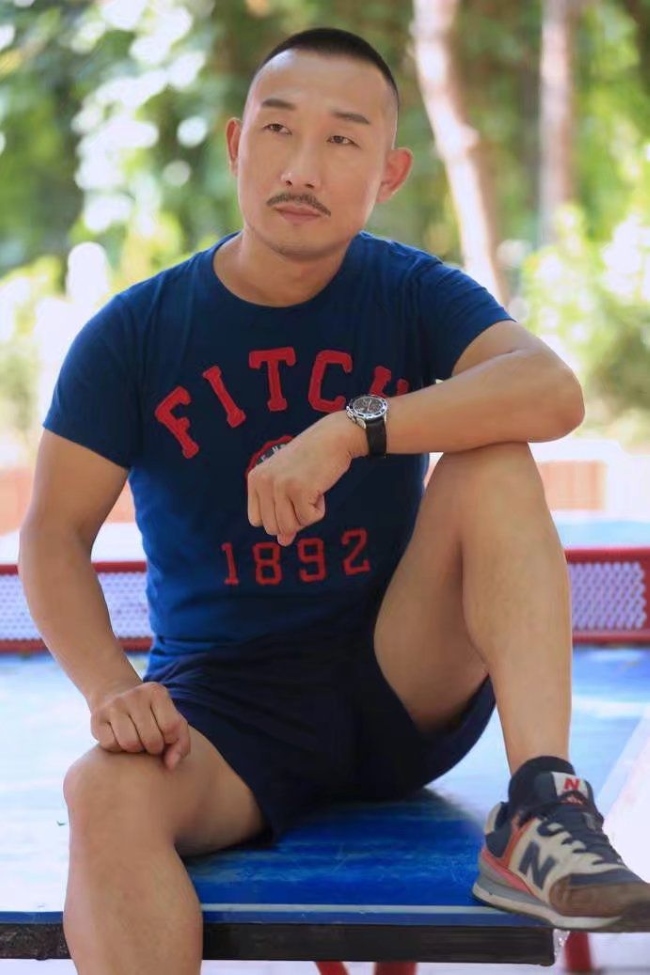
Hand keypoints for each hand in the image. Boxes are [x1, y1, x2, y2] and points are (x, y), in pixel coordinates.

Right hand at [90, 680, 190, 770]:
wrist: (115, 696)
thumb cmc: (151, 715)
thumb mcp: (171, 721)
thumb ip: (181, 743)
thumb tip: (171, 765)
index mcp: (157, 692)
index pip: (170, 727)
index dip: (170, 740)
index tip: (165, 736)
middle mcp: (135, 695)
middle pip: (151, 738)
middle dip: (154, 748)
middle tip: (150, 741)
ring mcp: (114, 705)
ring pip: (130, 743)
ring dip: (136, 749)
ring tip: (137, 740)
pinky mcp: (97, 718)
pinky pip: (111, 745)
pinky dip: (117, 749)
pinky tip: (120, 738)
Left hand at [247, 411, 364, 544]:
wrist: (334, 437)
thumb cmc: (312, 460)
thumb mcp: (289, 485)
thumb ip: (282, 512)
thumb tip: (283, 542)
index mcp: (255, 479)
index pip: (257, 521)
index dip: (278, 517)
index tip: (291, 500)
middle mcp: (263, 482)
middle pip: (273, 528)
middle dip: (294, 519)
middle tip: (304, 494)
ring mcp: (280, 485)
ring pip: (289, 527)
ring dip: (306, 516)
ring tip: (311, 491)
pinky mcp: (299, 490)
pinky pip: (308, 519)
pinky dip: (319, 510)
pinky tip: (319, 489)